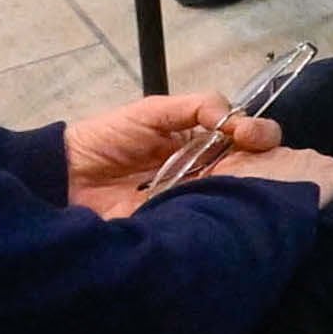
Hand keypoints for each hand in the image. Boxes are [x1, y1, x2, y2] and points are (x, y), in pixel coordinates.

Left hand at [59, 93, 308, 213]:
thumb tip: (232, 117)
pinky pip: (205, 224)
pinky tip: (229, 210)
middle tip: (261, 164)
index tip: (254, 137)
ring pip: (234, 198)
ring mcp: (193, 201)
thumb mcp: (152, 111)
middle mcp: (206, 172)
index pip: (247, 138)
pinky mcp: (178, 227)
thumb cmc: (109, 138)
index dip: (259, 135)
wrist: (67, 176)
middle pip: (251, 169)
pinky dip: (219, 218)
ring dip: (247, 191)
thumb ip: (194, 107)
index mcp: (203, 142)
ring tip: (251, 187)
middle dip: (265, 164)